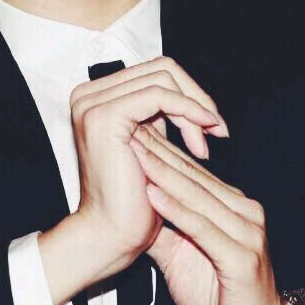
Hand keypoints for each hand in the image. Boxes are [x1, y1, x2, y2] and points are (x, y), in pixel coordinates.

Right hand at [68, 57, 228, 266]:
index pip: (154, 73)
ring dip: (195, 108)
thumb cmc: (134, 201)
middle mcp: (87, 94)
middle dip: (195, 97)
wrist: (112, 236)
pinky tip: (204, 134)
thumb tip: (192, 96)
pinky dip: (188, 110)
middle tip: (217, 127)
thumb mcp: (149, 146)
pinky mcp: (106, 115)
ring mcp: (93, 103)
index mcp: (95, 97)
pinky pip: (160, 95)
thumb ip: (159, 117)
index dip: (188, 93)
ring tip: (207, 142)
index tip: (210, 122)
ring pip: (163, 77)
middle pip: (160, 68)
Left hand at [129, 124, 297, 304]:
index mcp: (232, 207)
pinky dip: (175, 210)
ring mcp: (247, 232)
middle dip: (157, 152)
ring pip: (196, 196)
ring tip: (134, 151)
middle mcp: (244, 212)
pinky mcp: (242, 257)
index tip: (130, 132)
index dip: (160, 152)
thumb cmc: (224, 302)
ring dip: (161, 173)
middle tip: (127, 127)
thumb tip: (130, 208)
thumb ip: (163, 230)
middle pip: (193, 177)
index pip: (191, 173)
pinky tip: (153, 193)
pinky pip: (202, 228)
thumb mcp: (183, 258)